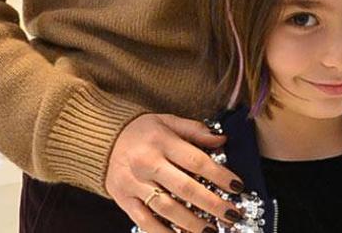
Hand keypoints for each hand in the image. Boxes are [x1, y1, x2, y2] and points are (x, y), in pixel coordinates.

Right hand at [106, 113, 245, 232]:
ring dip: (191, 223)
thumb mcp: (168, 120)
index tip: (237, 186)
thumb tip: (222, 140)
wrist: (104, 139)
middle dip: (212, 204)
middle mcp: (148, 163)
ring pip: (167, 209)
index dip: (219, 174)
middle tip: (231, 215)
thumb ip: (195, 130)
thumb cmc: (142, 130)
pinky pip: (145, 222)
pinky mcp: (124, 200)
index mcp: (162, 141)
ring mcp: (135, 184)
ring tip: (211, 231)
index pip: (196, 160)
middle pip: (185, 188)